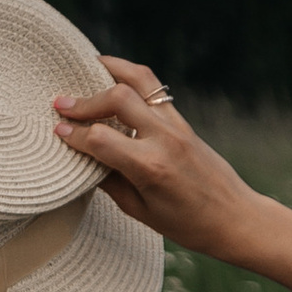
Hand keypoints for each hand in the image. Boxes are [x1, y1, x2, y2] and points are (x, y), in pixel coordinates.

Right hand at [50, 58, 255, 256]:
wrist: (235, 217)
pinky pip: (155, 89)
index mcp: (150, 168)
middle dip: (85, 99)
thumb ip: (110, 182)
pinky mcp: (183, 121)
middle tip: (60, 104)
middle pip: (118, 98)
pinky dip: (131, 78)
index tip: (56, 131)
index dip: (73, 134)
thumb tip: (85, 159)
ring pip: (141, 80)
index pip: (100, 139)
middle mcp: (164, 139)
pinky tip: (114, 78)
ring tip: (87, 67)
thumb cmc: (188, 224)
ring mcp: (177, 126)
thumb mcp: (140, 211)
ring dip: (111, 69)